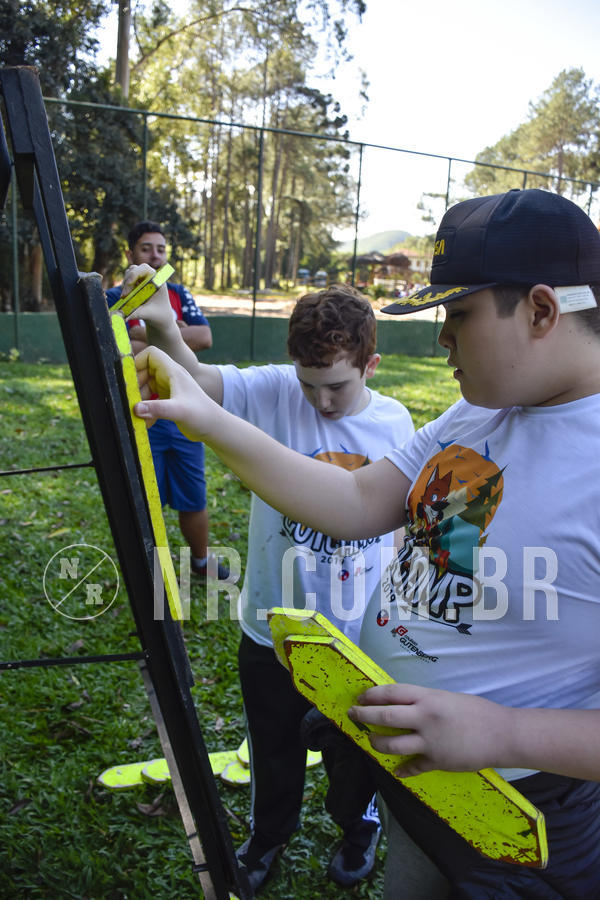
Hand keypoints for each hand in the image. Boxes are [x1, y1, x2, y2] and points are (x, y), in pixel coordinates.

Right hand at [121, 264, 174, 330]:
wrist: (160, 317)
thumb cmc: (159, 315)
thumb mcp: (149, 314)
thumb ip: (137, 313)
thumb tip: (123, 315)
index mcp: (158, 280)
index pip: (145, 268)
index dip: (135, 273)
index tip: (129, 283)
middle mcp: (150, 277)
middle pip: (134, 270)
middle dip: (127, 281)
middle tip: (124, 296)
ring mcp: (143, 279)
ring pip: (129, 274)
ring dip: (125, 284)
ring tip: (125, 297)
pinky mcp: (137, 284)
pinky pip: (127, 281)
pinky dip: (124, 288)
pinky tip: (125, 297)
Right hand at [134, 346, 218, 440]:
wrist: (215, 428)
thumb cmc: (202, 416)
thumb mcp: (178, 411)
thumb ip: (157, 409)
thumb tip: (135, 408)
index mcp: (173, 372)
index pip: (151, 354)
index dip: (137, 362)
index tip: (129, 379)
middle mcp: (170, 377)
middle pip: (144, 372)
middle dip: (135, 387)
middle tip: (130, 402)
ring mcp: (169, 388)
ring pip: (146, 387)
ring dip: (140, 401)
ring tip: (139, 417)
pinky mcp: (169, 400)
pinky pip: (151, 400)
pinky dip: (147, 410)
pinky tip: (147, 424)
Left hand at [348, 683, 511, 776]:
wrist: (502, 734)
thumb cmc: (478, 711)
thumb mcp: (447, 697)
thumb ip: (425, 701)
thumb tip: (404, 704)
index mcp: (428, 697)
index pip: (391, 692)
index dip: (372, 694)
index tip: (361, 696)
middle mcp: (424, 717)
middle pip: (385, 716)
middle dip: (364, 716)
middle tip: (353, 715)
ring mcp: (429, 742)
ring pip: (391, 743)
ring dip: (376, 742)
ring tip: (370, 740)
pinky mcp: (437, 762)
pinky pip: (413, 767)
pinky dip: (403, 769)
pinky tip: (397, 771)